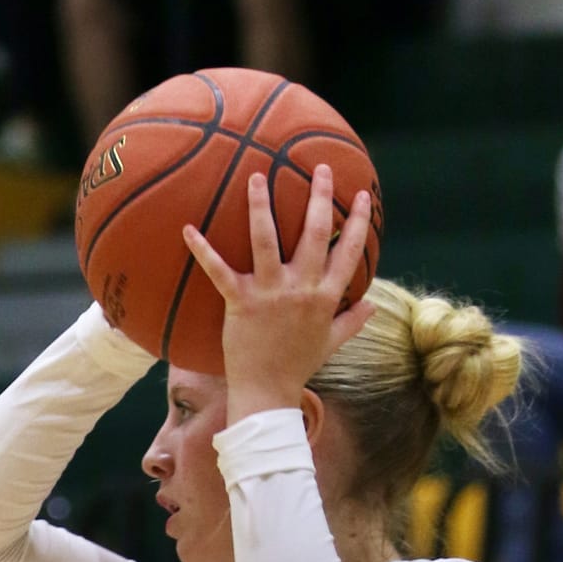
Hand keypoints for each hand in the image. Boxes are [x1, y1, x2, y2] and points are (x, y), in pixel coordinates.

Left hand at [181, 164, 373, 417]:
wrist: (267, 393)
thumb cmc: (298, 366)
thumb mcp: (332, 342)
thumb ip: (353, 320)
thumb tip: (374, 304)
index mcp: (326, 297)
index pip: (349, 252)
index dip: (358, 222)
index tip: (363, 195)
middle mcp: (302, 289)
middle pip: (315, 234)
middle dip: (320, 198)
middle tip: (322, 168)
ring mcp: (270, 294)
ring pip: (266, 240)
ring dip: (261, 206)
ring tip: (257, 176)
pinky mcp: (241, 302)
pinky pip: (219, 271)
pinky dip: (203, 250)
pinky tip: (188, 228)